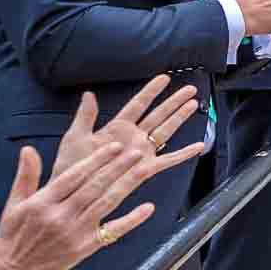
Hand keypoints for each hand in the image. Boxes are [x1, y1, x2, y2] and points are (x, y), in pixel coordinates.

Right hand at [0, 128, 200, 269]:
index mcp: (43, 202)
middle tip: (137, 152)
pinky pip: (113, 231)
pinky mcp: (86, 247)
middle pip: (94, 187)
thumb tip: (28, 149)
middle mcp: (60, 216)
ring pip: (107, 203)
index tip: (114, 146)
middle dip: (117, 167)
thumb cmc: (15, 235)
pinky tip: (148, 207)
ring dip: (127, 185)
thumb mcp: (15, 204)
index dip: (96, 160)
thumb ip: (26, 176)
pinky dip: (132, 219)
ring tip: (145, 169)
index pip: (74, 176)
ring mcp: (76, 232)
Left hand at [52, 76, 200, 179]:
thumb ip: (85, 116)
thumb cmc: (71, 166)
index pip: (138, 104)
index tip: (163, 79)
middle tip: (189, 89)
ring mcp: (141, 152)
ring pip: (166, 130)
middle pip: (158, 114)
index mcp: (116, 128)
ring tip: (194, 104)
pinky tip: (198, 147)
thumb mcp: (75, 137)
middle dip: (174, 101)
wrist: (73, 191)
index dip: (151, 91)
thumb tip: (89, 94)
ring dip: (180, 118)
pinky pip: (168, 160)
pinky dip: (184, 154)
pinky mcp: (146, 168)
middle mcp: (133, 137)